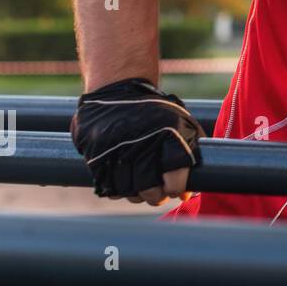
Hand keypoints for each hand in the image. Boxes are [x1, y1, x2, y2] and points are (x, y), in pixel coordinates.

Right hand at [70, 77, 202, 204]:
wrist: (117, 88)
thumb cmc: (155, 110)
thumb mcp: (180, 121)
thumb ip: (191, 150)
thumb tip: (191, 192)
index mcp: (168, 135)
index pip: (176, 178)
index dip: (178, 189)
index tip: (177, 190)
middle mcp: (142, 143)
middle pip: (150, 189)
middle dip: (157, 197)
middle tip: (159, 195)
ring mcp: (116, 150)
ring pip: (128, 191)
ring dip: (137, 195)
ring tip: (142, 190)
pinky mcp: (95, 155)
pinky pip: (106, 185)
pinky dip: (117, 190)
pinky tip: (125, 184)